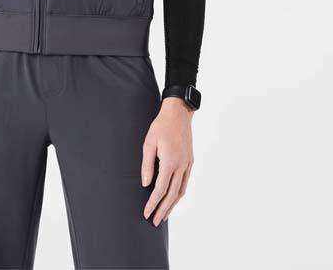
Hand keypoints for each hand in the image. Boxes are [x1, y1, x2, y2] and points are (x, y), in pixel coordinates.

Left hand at [141, 97, 193, 225]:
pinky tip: (173, 198)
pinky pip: (185, 182)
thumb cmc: (161, 126)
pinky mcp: (190, 161)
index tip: (146, 213)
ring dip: (172, 205)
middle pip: (172, 195)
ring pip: (181, 191)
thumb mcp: (149, 143)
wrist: (179, 113)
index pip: (161, 189)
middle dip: (163, 210)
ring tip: (164, 215)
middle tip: (155, 222)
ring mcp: (188, 164)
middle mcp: (181, 166)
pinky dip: (179, 194)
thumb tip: (145, 184)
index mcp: (170, 162)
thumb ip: (147, 165)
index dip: (153, 203)